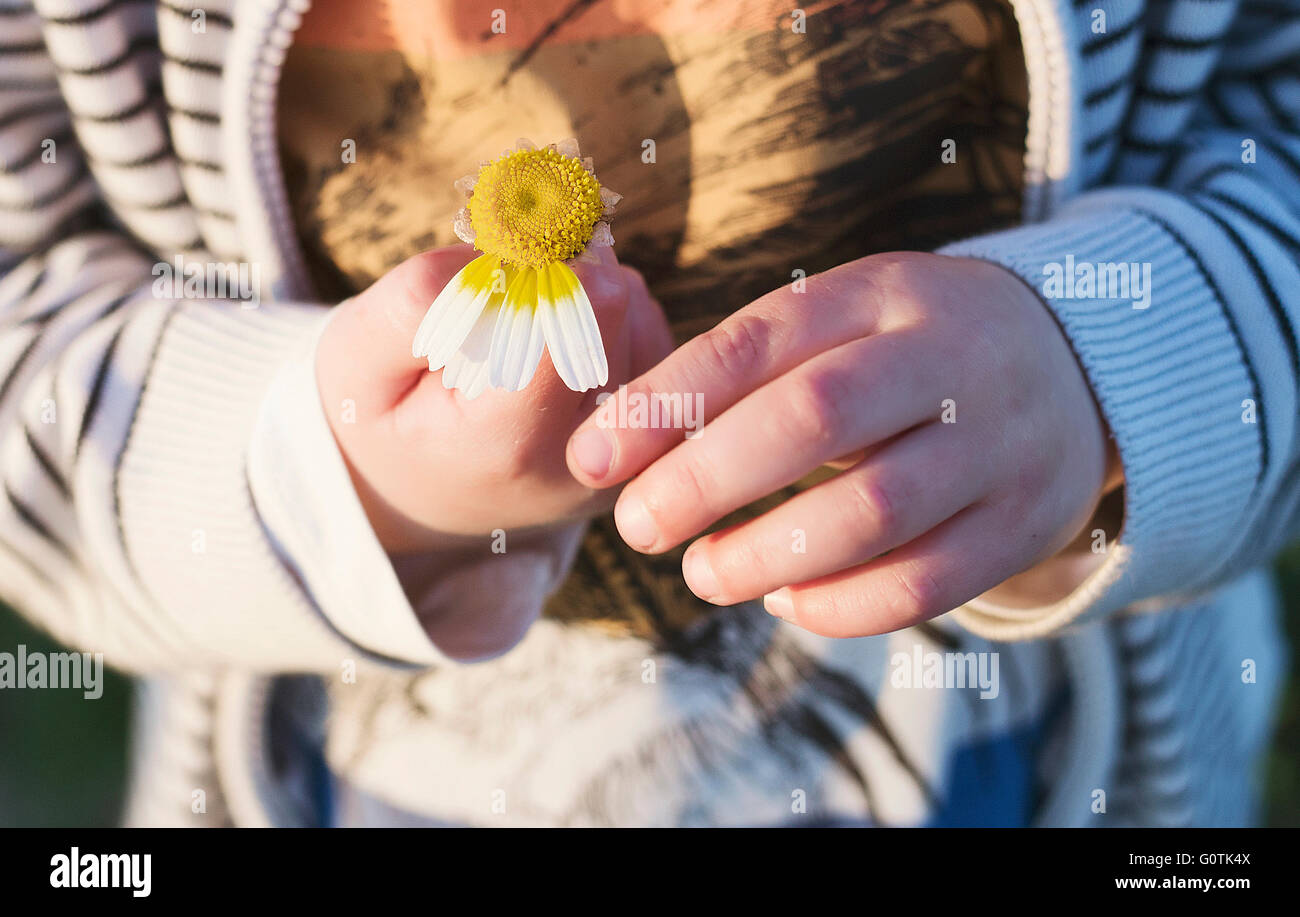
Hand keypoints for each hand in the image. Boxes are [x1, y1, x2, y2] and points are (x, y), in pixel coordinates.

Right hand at [317, 244, 671, 655]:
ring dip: (589, 293)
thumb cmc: (382, 416)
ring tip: (526, 319)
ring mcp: (629, 456)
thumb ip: (415, 301)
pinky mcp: (649, 444)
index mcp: (510, 443)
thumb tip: (507, 244)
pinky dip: (610, 318)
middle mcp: (588, 459)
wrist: (413, 494)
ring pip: (641, 317)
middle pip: (617, 308)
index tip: (504, 249)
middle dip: (566, 270)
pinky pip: (653, 340)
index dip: (544, 260)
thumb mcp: (356, 358)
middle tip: (510, 276)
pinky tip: (558, 338)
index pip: (580, 317)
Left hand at [565, 252, 1120, 637]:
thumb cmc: (908, 352)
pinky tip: (786, 598)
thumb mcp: (839, 325)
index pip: (756, 340)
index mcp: (881, 294)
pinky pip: (922, 586)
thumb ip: (740, 375)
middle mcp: (946, 359)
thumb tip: (613, 447)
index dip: (664, 402)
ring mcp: (993, 445)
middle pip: (811, 420)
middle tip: (636, 528)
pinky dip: (837, 607)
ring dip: (762, 557)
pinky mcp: (1020, 524)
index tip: (590, 458)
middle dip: (703, 482)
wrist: (1079, 367)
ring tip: (700, 572)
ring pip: (868, 514)